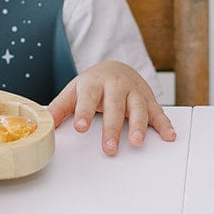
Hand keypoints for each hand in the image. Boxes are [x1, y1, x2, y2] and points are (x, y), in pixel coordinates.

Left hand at [47, 61, 176, 154]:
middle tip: (109, 147)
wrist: (116, 67)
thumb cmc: (93, 84)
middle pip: (114, 106)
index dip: (83, 112)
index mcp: (94, 83)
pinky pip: (158, 111)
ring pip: (138, 107)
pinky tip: (168, 135)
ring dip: (139, 125)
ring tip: (137, 142)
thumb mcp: (73, 91)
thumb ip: (59, 107)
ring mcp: (134, 91)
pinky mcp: (148, 99)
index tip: (79, 127)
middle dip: (112, 127)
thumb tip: (45, 123)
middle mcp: (116, 85)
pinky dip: (164, 124)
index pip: (88, 97)